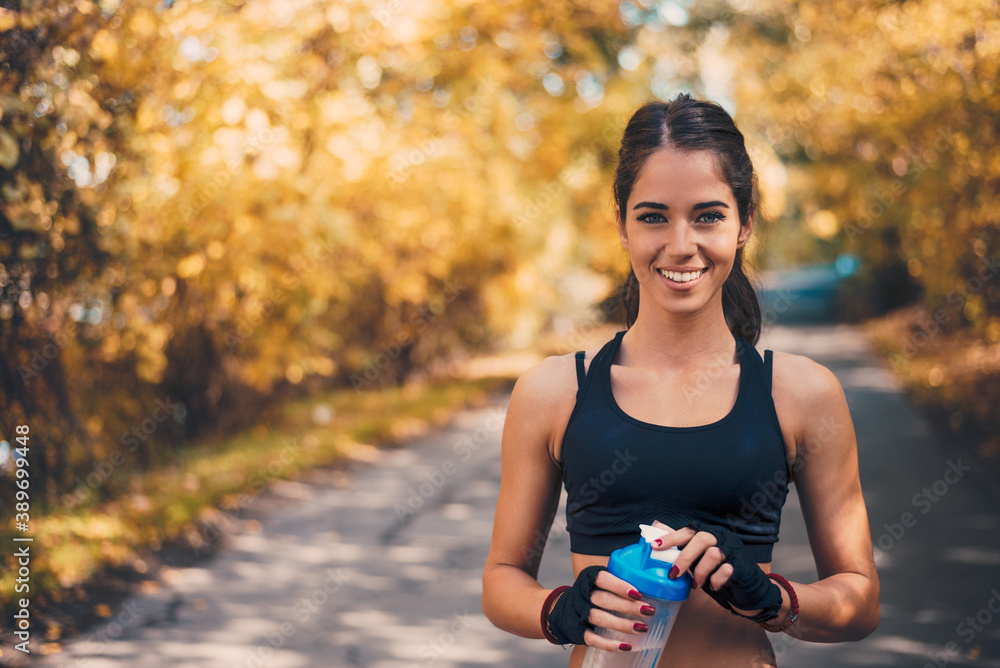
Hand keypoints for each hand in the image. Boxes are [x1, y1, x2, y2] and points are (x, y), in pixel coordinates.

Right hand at [547, 565, 653, 650]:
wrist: (563, 609)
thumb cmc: (590, 592)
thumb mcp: (597, 580)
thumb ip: (617, 578)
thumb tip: (650, 581)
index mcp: (588, 578)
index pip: (602, 579)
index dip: (619, 586)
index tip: (637, 593)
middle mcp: (582, 594)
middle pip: (604, 599)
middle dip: (627, 606)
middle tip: (648, 610)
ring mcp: (578, 613)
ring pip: (600, 618)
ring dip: (622, 624)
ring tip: (642, 628)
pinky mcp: (578, 631)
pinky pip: (593, 639)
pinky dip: (610, 644)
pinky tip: (626, 646)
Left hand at [650, 520, 781, 621]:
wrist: (747, 588)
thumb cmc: (718, 571)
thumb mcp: (696, 558)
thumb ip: (680, 545)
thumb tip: (656, 527)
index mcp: (708, 534)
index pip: (688, 531)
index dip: (671, 538)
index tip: (655, 546)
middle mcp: (721, 538)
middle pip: (701, 538)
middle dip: (685, 557)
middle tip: (674, 574)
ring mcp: (733, 550)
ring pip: (713, 553)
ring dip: (700, 572)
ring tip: (697, 583)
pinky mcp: (742, 565)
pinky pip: (726, 570)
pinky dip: (716, 580)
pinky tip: (713, 586)